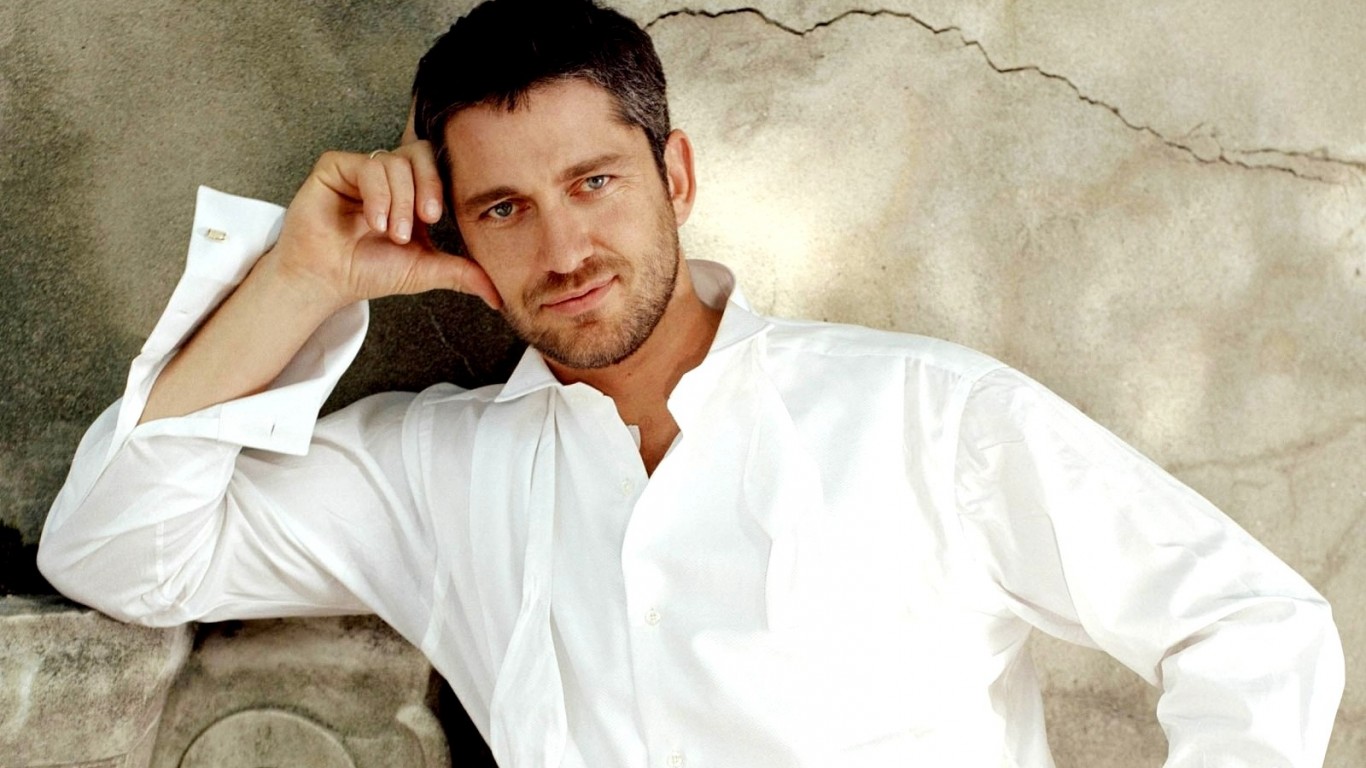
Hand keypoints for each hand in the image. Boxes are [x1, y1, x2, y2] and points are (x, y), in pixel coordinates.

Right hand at [270, 142, 501, 309]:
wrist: (328, 280)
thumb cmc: (370, 271)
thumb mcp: (425, 270)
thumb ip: (463, 274)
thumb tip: (499, 296)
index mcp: (413, 193)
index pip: (439, 167)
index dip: (443, 186)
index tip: (437, 218)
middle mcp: (389, 177)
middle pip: (421, 153)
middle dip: (428, 186)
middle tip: (425, 219)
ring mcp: (362, 170)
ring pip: (395, 162)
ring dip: (399, 201)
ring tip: (391, 233)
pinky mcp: (335, 167)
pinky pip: (366, 165)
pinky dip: (377, 195)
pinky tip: (373, 222)